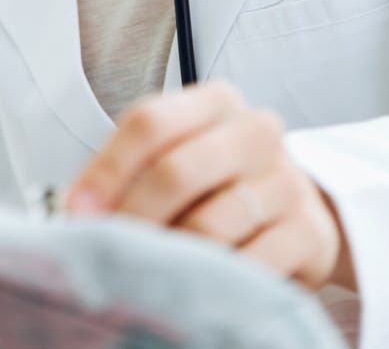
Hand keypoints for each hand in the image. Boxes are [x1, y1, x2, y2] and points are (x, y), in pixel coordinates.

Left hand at [66, 82, 345, 290]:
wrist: (295, 210)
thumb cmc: (218, 181)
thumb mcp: (178, 156)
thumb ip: (130, 171)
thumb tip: (78, 211)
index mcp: (216, 101)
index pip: (150, 122)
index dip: (107, 169)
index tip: (78, 211)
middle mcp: (255, 130)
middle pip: (177, 169)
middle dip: (133, 217)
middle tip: (110, 251)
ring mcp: (288, 180)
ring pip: (211, 221)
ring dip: (171, 254)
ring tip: (149, 273)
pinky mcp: (310, 232)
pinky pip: (251, 263)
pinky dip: (215, 280)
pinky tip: (196, 287)